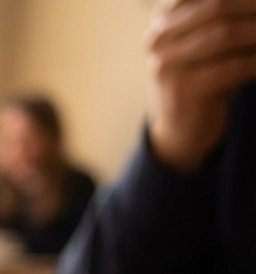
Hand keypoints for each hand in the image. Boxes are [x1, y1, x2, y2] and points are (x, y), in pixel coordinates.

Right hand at [146, 0, 255, 172]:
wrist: (179, 130)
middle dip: (253, 9)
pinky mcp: (184, 91)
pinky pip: (234, 66)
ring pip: (226, 34)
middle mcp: (157, 41)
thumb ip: (216, 19)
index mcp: (161, 23)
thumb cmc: (199, 80)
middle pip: (217, 7)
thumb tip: (253, 5)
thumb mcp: (199, 43)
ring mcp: (167, 67)